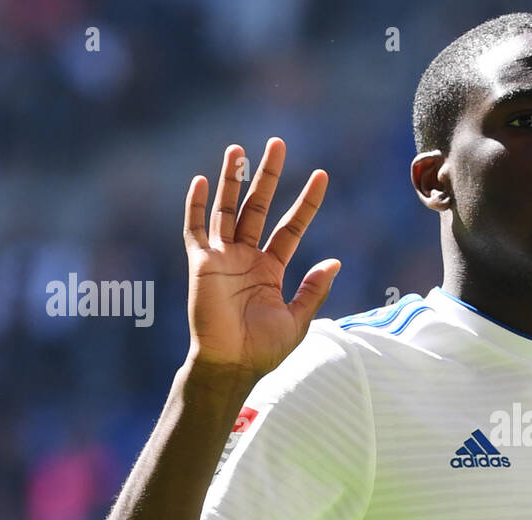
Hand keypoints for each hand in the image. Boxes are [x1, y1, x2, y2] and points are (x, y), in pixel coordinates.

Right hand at [182, 137, 339, 378]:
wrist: (232, 365)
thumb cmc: (263, 349)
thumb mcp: (298, 318)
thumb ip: (314, 289)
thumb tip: (336, 262)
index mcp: (270, 268)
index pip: (291, 227)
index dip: (306, 203)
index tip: (321, 176)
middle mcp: (246, 257)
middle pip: (258, 207)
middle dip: (268, 176)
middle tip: (278, 143)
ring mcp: (222, 257)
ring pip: (228, 209)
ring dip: (232, 180)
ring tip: (239, 149)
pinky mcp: (201, 263)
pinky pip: (195, 230)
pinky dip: (196, 207)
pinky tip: (202, 182)